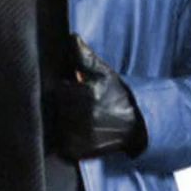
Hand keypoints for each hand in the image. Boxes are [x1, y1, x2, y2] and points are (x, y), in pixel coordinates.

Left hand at [54, 33, 146, 160]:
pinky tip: (78, 132)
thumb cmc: (118, 96)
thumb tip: (72, 37)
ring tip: (80, 119)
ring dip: (62, 122)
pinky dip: (64, 139)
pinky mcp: (75, 152)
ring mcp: (77, 137)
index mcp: (84, 95)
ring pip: (55, 125)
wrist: (136, 125)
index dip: (65, 90)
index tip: (74, 91)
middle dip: (62, 105)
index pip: (57, 90)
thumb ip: (85, 56)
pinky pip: (59, 144)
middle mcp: (80, 118)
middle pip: (54, 108)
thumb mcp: (105, 73)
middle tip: (79, 106)